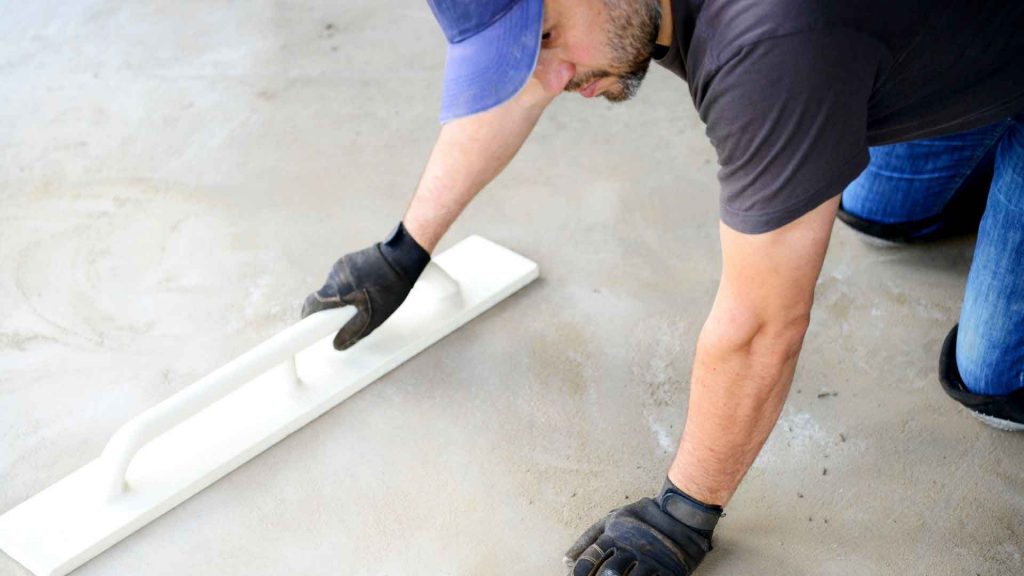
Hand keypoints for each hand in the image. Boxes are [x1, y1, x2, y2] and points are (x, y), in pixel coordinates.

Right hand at [301, 222, 429, 349]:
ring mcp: (341, 265)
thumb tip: (338, 344)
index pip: (311, 305)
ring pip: (334, 287)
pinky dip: (350, 286)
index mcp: (336, 290)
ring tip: (365, 299)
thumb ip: (353, 332)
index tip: (308, 326)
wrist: (402, 256)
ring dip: (343, 297)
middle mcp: (334, 276)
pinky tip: (368, 287)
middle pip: (323, 297)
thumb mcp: (373, 317)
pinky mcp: (349, 259)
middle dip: (332, 309)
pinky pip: (343, 278)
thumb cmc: (390, 286)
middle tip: (348, 316)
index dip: (308, 317)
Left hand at [565, 479, 723, 575]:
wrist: (681, 512)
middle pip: (610, 571)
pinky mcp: (668, 569)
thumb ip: (589, 538)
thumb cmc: (641, 516)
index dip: (580, 572)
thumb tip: (565, 560)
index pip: (591, 557)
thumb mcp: (613, 520)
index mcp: (614, 534)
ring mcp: (650, 558)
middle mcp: (630, 547)